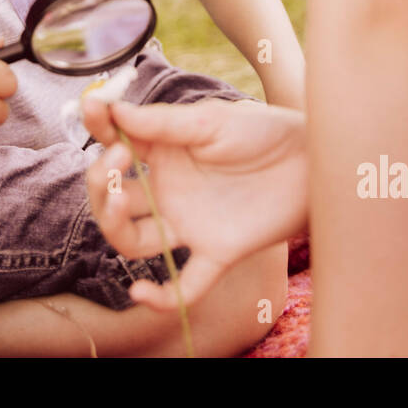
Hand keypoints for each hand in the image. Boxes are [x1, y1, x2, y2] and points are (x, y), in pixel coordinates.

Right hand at [84, 97, 306, 310]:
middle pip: (112, 198)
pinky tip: (140, 292)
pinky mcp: (217, 253)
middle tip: (118, 157)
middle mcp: (167, 191)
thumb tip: (113, 110)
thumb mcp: (212, 120)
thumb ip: (163, 122)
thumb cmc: (264, 133)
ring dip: (115, 224)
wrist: (315, 161)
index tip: (91, 108)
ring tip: (122, 201)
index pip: (115, 143)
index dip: (98, 128)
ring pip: (133, 241)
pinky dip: (160, 298)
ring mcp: (189, 224)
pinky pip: (184, 285)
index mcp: (163, 152)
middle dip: (101, 181)